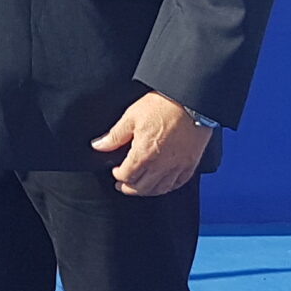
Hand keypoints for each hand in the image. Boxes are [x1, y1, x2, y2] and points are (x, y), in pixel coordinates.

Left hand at [91, 90, 211, 196]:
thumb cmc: (164, 106)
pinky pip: (177, 184)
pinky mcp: (190, 164)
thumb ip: (114, 135)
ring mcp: (177, 167)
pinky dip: (167, 186)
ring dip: (146, 190)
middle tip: (123, 184)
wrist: (191, 100)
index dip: (117, 175)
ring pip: (159, 190)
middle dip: (128, 188)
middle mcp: (160, 165)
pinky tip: (162, 183)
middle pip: (141, 188)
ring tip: (139, 186)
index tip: (115, 171)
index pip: (126, 176)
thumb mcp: (132, 116)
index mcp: (144, 154)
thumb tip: (98, 145)